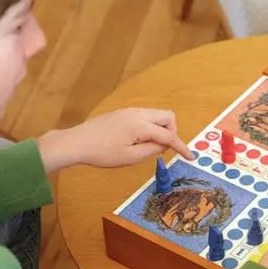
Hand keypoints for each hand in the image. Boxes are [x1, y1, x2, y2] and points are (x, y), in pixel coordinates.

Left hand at [37, 108, 192, 171]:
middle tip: (162, 149)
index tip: (190, 157)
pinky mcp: (123, 113)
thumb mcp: (130, 158)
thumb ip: (151, 150)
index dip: (181, 147)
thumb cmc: (101, 153)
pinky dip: (149, 127)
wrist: (76, 142)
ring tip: (146, 147)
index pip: (168, 136)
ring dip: (159, 129)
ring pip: (156, 115)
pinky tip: (137, 140)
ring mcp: (130, 111)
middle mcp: (138, 113)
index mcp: (141, 125)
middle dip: (171, 132)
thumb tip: (164, 145)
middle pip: (167, 117)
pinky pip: (145, 116)